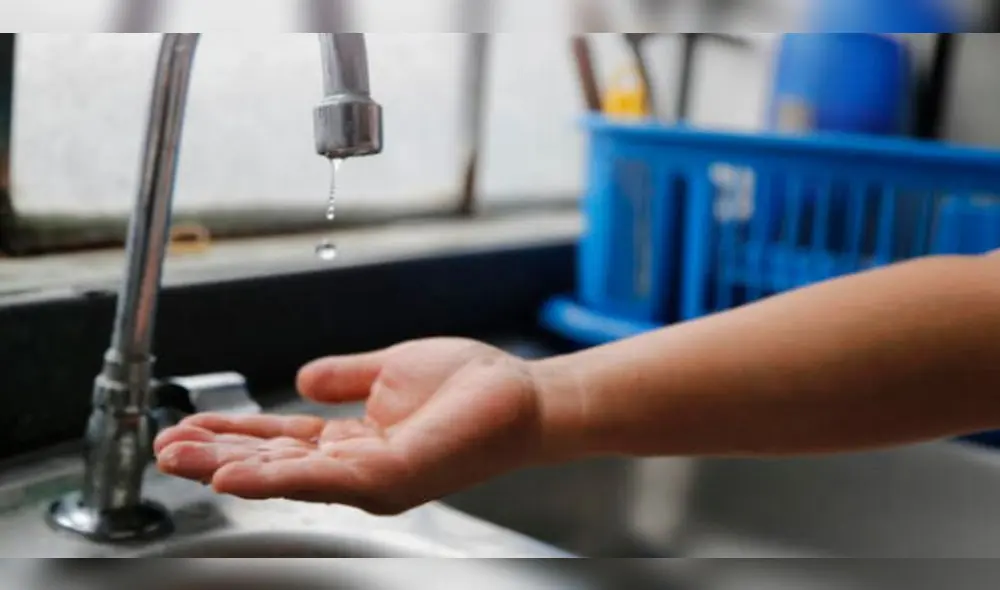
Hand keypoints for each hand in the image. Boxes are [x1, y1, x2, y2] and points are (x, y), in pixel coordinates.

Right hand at [154, 338, 548, 513]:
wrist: (522, 393)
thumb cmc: (470, 385)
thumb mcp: (390, 371)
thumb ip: (345, 376)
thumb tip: (302, 375)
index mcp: (355, 440)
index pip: (281, 442)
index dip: (233, 435)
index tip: (187, 425)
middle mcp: (357, 466)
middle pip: (273, 463)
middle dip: (215, 456)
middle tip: (163, 448)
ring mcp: (373, 478)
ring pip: (286, 477)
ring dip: (228, 469)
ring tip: (178, 460)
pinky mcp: (391, 479)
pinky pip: (322, 480)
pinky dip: (273, 479)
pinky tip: (230, 476)